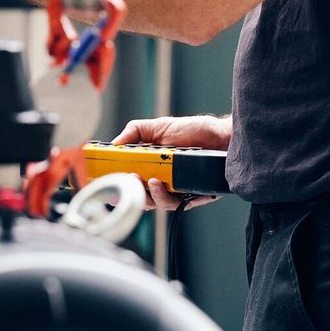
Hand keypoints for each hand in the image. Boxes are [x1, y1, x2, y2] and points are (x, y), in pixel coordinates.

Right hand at [114, 114, 230, 212]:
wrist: (223, 134)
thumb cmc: (194, 131)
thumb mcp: (159, 126)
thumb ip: (135, 131)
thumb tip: (114, 144)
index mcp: (151, 167)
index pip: (130, 182)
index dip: (117, 187)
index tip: (106, 187)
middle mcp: (163, 182)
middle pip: (140, 197)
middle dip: (130, 193)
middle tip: (127, 181)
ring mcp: (177, 191)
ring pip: (157, 203)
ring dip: (148, 196)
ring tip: (148, 181)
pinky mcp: (193, 196)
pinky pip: (177, 205)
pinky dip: (165, 197)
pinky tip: (160, 185)